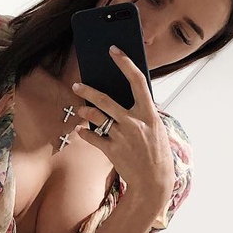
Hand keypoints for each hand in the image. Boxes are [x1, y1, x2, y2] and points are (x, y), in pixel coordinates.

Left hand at [72, 46, 175, 210]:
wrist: (154, 182)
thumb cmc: (156, 154)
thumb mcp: (155, 128)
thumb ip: (141, 113)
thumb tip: (124, 97)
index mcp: (149, 113)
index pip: (137, 80)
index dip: (125, 63)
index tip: (114, 50)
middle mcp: (134, 122)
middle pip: (105, 99)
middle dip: (88, 90)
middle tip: (77, 84)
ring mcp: (122, 137)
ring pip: (95, 117)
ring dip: (84, 111)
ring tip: (79, 110)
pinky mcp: (112, 151)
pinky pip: (92, 137)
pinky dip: (85, 133)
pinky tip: (82, 130)